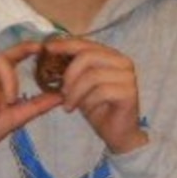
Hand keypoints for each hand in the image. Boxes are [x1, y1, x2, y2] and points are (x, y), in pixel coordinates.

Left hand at [56, 39, 146, 155]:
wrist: (117, 133)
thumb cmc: (98, 107)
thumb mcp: (80, 85)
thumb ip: (71, 69)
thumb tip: (50, 54)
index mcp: (111, 56)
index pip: (85, 44)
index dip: (65, 44)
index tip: (47, 48)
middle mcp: (122, 62)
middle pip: (88, 56)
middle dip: (69, 75)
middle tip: (62, 92)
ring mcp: (128, 76)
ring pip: (93, 75)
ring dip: (76, 92)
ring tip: (70, 105)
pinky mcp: (129, 92)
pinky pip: (102, 91)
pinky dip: (89, 102)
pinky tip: (87, 110)